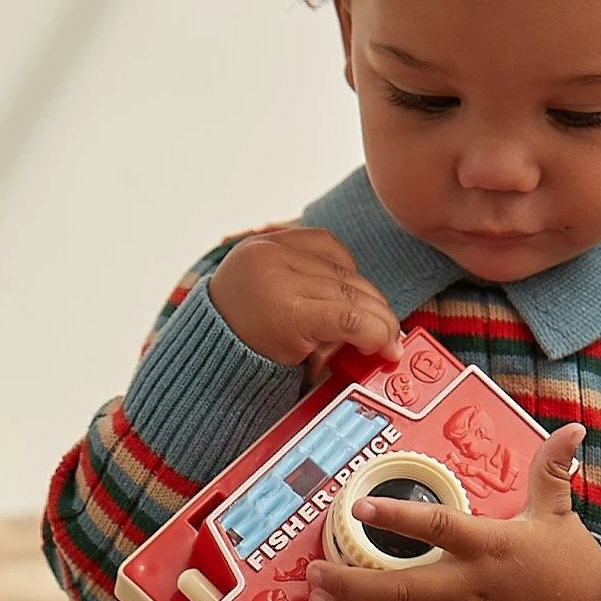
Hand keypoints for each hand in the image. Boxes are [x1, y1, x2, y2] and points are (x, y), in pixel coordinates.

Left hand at [207, 228, 400, 372]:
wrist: (208, 334)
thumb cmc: (250, 357)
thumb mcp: (295, 364)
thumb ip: (340, 350)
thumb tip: (385, 344)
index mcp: (279, 311)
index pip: (347, 317)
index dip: (378, 333)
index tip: (392, 349)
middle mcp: (276, 271)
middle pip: (350, 290)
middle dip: (378, 317)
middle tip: (391, 338)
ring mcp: (273, 248)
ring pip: (344, 267)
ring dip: (364, 294)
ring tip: (367, 317)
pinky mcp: (274, 236)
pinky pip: (328, 245)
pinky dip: (343, 266)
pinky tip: (344, 286)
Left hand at [304, 424, 600, 600]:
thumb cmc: (570, 558)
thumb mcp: (557, 508)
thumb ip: (552, 466)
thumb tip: (574, 428)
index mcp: (489, 546)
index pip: (437, 527)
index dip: (398, 518)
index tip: (360, 508)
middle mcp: (470, 587)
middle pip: (402, 588)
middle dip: (352, 583)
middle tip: (315, 572)